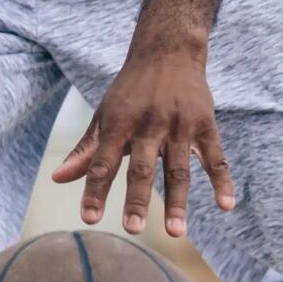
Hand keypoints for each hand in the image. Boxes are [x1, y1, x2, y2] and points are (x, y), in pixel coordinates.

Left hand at [52, 42, 233, 239]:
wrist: (168, 49)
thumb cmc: (130, 91)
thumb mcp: (105, 114)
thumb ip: (86, 150)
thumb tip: (57, 179)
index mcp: (120, 123)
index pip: (103, 161)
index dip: (95, 190)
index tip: (88, 218)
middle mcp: (149, 124)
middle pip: (142, 166)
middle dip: (137, 198)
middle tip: (132, 228)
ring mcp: (179, 125)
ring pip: (178, 169)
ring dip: (177, 201)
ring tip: (175, 232)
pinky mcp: (205, 125)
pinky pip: (215, 158)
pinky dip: (222, 181)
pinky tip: (225, 206)